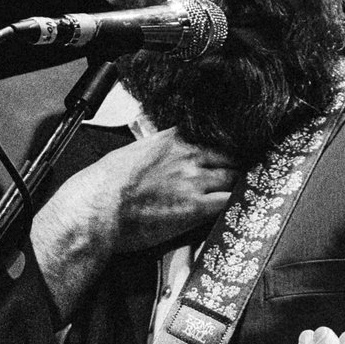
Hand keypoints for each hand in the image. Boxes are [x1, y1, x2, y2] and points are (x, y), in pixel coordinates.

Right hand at [30, 129, 241, 314]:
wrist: (98, 208)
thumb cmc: (105, 184)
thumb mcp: (131, 152)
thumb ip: (153, 149)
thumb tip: (155, 152)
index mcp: (171, 139)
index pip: (211, 135)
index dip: (224, 146)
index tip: (230, 153)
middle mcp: (187, 156)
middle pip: (229, 155)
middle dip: (237, 164)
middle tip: (245, 173)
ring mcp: (194, 181)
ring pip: (234, 176)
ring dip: (239, 184)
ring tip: (246, 191)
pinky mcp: (195, 207)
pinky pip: (229, 201)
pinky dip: (237, 203)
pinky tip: (241, 207)